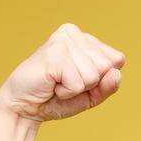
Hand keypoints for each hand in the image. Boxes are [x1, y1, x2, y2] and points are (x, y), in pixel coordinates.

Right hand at [0, 23, 125, 122]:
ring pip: (94, 75)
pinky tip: (52, 84)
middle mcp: (73, 33)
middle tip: (65, 83)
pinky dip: (67, 92)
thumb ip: (108, 86)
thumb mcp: (91, 95)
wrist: (24, 107)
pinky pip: (79, 83)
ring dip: (76, 89)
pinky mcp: (54, 53)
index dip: (101, 80)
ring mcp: (63, 41)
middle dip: (89, 84)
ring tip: (57, 83)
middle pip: (107, 67)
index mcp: (84, 37)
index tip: (78, 81)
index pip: (117, 60)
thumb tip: (115, 73)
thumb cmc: (56, 99)